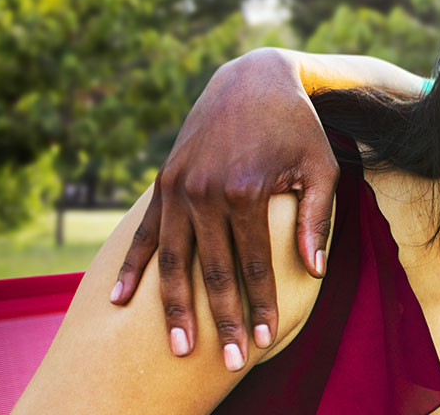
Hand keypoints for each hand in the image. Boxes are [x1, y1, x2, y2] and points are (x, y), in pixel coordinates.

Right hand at [108, 47, 340, 369]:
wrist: (251, 80)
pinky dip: (130, 268)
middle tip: (228, 360)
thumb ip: (317, 219)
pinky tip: (118, 302)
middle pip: (212, 272)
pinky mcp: (162, 184)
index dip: (260, 305)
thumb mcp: (321, 167)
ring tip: (178, 346)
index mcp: (244, 190)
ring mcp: (178, 189)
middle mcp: (204, 192)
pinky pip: (145, 235)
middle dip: (221, 320)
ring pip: (174, 261)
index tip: (264, 341)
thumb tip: (313, 271)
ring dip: (175, 307)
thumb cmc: (296, 128)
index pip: (254, 264)